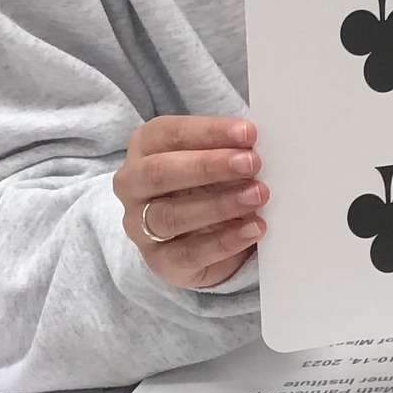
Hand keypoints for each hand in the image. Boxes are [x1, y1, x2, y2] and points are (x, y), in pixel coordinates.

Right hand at [114, 115, 266, 288]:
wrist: (203, 235)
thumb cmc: (211, 182)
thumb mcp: (218, 159)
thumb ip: (232, 151)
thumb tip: (260, 147)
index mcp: (145, 146)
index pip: (169, 134)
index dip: (209, 132)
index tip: (249, 133)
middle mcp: (132, 185)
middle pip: (160, 173)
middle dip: (209, 166)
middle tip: (253, 163)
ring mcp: (139, 225)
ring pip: (171, 216)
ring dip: (219, 205)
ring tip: (258, 196)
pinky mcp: (160, 260)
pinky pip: (188, 253)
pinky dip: (224, 241)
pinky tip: (254, 229)